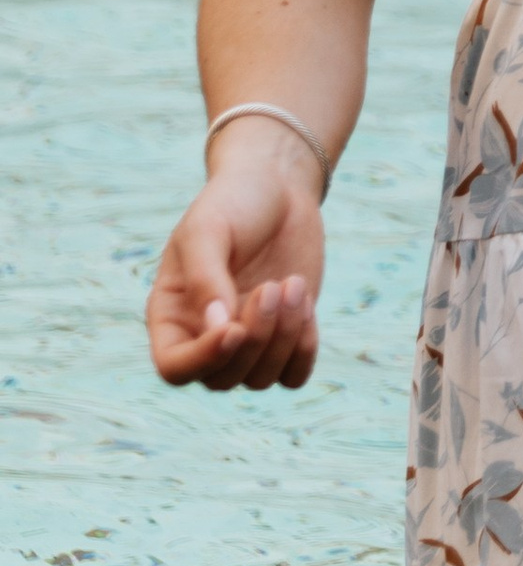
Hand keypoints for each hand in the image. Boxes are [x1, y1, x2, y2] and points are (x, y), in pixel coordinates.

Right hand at [146, 140, 324, 392]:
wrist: (278, 185)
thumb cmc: (233, 202)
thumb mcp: (208, 230)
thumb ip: (206, 278)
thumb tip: (218, 328)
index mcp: (173, 315)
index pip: (174, 368)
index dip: (202, 361)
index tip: (234, 329)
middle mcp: (205, 336)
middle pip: (222, 379)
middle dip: (254, 339)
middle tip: (273, 286)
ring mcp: (247, 340)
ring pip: (260, 380)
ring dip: (284, 338)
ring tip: (292, 284)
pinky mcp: (285, 337)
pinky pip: (293, 376)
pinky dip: (304, 350)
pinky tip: (306, 305)